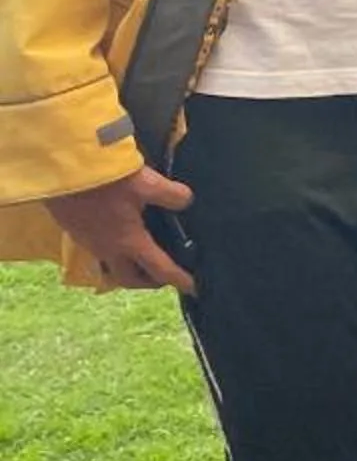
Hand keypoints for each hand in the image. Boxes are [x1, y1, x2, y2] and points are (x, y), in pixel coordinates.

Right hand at [45, 165, 195, 293]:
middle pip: (129, 278)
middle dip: (148, 282)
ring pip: (110, 266)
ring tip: (142, 259)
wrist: (61, 173)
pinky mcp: (75, 231)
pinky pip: (98, 252)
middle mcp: (107, 249)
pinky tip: (119, 236)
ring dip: (128, 268)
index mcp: (129, 242)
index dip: (178, 279)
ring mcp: (88, 242)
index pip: (159, 268)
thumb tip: (186, 201)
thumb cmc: (105, 181)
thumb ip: (171, 195)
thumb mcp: (147, 184)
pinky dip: (113, 253)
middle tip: (163, 276)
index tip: (192, 288)